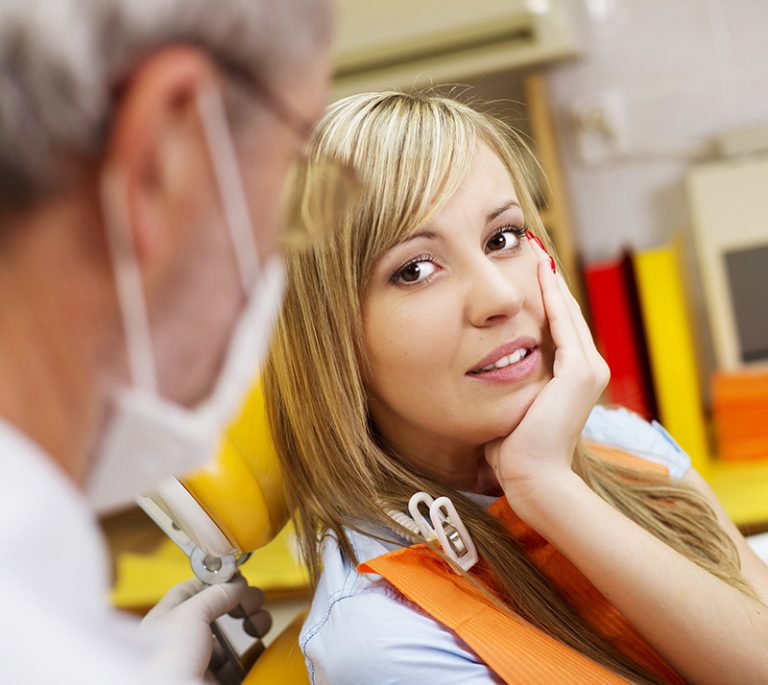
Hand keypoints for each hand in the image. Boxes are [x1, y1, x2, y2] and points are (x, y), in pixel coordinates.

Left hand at [141, 574, 271, 682]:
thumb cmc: (167, 663)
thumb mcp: (190, 615)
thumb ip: (215, 594)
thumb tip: (236, 584)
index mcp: (165, 621)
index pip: (190, 591)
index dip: (213, 581)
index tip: (234, 577)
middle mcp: (181, 641)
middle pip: (216, 612)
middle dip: (240, 603)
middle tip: (253, 601)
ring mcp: (199, 662)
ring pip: (231, 636)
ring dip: (250, 625)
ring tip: (258, 624)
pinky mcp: (216, 680)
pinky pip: (239, 661)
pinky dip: (251, 653)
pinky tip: (255, 646)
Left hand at [484, 245, 608, 504]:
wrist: (531, 478)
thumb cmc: (512, 451)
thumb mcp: (511, 407)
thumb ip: (507, 385)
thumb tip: (481, 370)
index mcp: (574, 380)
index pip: (559, 330)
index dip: (544, 302)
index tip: (526, 276)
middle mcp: (589, 371)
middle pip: (567, 317)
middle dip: (548, 286)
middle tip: (532, 255)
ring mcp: (590, 371)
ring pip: (568, 316)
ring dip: (551, 286)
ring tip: (536, 257)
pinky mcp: (581, 373)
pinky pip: (564, 326)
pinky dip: (553, 299)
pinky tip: (540, 275)